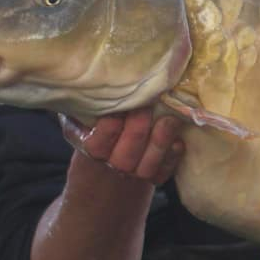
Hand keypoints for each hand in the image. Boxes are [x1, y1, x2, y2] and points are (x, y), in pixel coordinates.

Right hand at [59, 107, 183, 186]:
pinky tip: (178, 141)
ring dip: (160, 144)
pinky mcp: (154, 177)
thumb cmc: (95, 131)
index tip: (119, 106)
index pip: (97, 144)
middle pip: (124, 156)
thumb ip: (81, 106)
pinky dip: (172, 158)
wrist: (107, 167)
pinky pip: (164, 173)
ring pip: (147, 167)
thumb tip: (83, 82)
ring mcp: (134, 174)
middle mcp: (112, 165)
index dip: (109, 126)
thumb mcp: (80, 119)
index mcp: (91, 149)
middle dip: (137, 130)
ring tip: (169, 120)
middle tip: (146, 107)